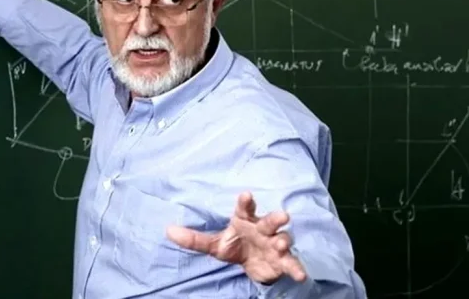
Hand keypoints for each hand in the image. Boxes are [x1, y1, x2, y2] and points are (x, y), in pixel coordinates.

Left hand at [166, 191, 306, 284]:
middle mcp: (263, 229)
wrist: (253, 265)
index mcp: (245, 221)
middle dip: (276, 217)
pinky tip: (300, 274)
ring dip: (284, 240)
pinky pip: (292, 263)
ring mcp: (275, 244)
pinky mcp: (283, 261)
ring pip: (283, 238)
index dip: (246, 201)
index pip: (245, 208)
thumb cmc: (235, 245)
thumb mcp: (214, 244)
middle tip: (282, 215)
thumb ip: (194, 239)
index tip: (246, 194)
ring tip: (281, 243)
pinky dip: (296, 267)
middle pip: (270, 220)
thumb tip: (168, 231)